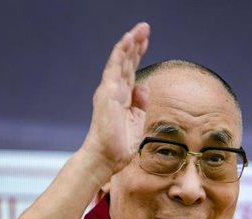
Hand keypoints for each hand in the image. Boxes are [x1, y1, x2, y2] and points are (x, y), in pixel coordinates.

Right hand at [81, 22, 150, 180]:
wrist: (106, 158)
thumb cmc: (119, 145)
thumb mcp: (136, 121)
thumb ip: (140, 103)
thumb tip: (145, 86)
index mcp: (122, 98)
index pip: (130, 71)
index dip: (137, 55)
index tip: (145, 41)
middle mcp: (114, 91)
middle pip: (126, 62)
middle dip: (135, 44)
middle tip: (144, 27)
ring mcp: (109, 91)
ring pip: (120, 61)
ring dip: (129, 43)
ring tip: (139, 29)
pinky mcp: (108, 93)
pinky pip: (115, 68)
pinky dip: (121, 53)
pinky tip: (128, 40)